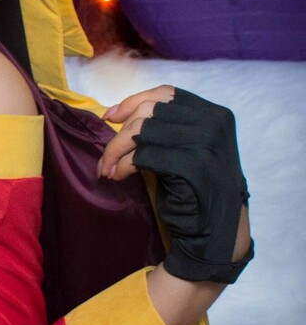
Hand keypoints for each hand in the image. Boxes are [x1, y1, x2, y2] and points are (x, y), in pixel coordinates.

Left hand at [98, 85, 252, 284]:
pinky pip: (143, 155)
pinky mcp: (191, 166)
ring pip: (141, 131)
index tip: (110, 118)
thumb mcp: (187, 149)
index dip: (133, 102)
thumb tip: (116, 113)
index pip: (166, 94)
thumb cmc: (196, 189)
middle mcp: (213, 123)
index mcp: (214, 114)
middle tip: (105, 159)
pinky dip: (123, 165)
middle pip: (149, 112)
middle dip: (119, 135)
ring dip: (116, 151)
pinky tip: (119, 176)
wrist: (218, 230)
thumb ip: (164, 127)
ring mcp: (204, 144)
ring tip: (109, 169)